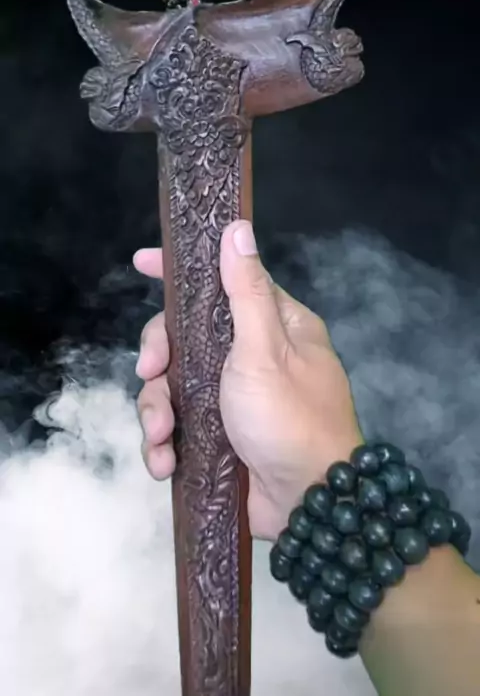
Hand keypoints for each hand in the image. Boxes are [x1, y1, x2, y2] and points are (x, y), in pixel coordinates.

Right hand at [134, 220, 362, 539]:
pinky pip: (177, 426)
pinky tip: (165, 463)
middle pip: (185, 336)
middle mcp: (251, 356)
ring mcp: (232, 398)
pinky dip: (165, 444)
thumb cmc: (290, 417)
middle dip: (159, 355)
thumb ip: (245, 291)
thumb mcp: (265, 350)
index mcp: (273, 326)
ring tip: (161, 437)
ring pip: (173, 384)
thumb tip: (238, 228)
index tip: (143, 262)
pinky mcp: (217, 436)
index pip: (222, 283)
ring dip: (157, 410)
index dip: (181, 272)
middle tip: (151, 371)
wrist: (308, 504)